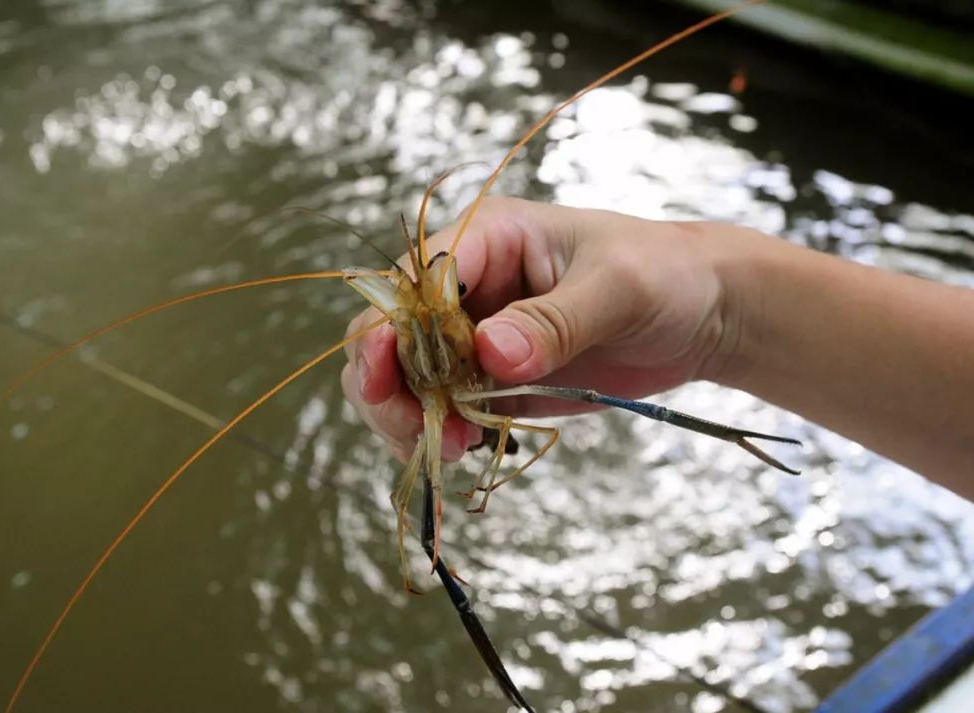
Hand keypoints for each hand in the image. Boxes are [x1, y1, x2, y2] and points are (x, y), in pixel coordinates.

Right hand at [341, 196, 765, 461]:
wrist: (704, 314)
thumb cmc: (666, 274)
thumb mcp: (618, 287)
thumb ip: (554, 319)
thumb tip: (489, 354)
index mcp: (486, 240)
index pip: (411, 283)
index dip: (390, 329)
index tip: (391, 375)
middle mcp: (466, 289)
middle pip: (388, 335)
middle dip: (386, 384)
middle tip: (421, 428)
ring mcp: (474, 338)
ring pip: (402, 379)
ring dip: (407, 417)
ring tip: (451, 448)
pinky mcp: (492, 382)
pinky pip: (441, 410)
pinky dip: (435, 435)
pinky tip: (461, 451)